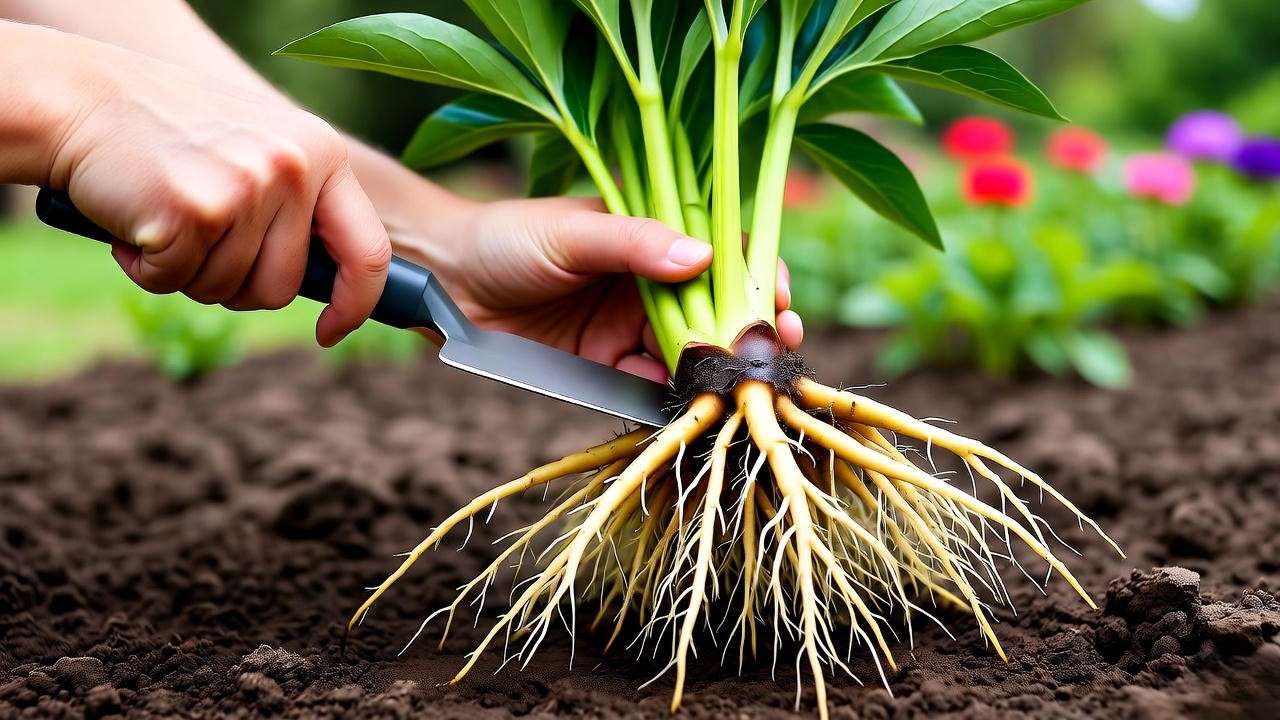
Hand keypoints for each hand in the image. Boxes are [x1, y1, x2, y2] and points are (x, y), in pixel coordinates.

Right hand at [42, 31, 390, 346]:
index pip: (368, 251)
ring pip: (226, 290)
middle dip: (236, 287)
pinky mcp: (194, 212)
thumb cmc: (171, 134)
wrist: (79, 99)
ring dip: (186, 273)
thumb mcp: (260, 149)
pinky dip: (146, 269)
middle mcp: (293, 167)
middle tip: (198, 243)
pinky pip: (174, 282)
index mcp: (322, 152)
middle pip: (282, 288)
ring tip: (164, 217)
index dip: (354, 304)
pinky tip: (135, 221)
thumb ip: (299, 205)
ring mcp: (246, 188)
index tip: (331, 330)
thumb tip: (333, 282)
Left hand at [395, 196, 801, 382]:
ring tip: (742, 386)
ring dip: (716, 372)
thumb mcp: (573, 232)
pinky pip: (648, 388)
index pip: (722, 253)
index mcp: (651, 238)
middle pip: (716, 310)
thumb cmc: (506, 237)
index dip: (757, 275)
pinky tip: (693, 407)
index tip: (779, 297)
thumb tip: (703, 256)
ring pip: (688, 354)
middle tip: (777, 351)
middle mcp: (649, 284)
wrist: (442, 281)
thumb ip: (635, 242)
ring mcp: (628, 328)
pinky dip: (671, 400)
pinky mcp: (603, 368)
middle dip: (750, 332)